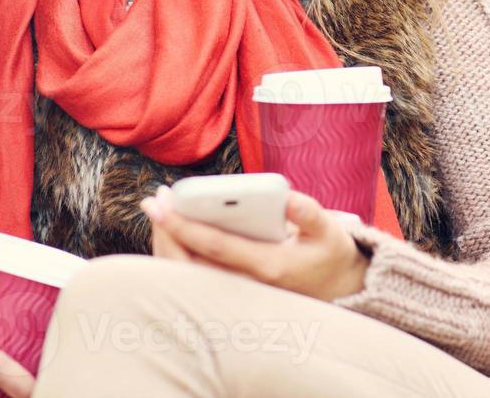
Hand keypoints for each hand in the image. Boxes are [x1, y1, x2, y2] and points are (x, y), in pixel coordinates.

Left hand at [141, 186, 368, 301]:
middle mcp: (247, 285)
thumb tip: (287, 198)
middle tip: (153, 199)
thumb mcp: (327, 230)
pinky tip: (172, 227)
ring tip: (160, 206)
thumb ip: (309, 213)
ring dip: (168, 242)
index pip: (217, 247)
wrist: (336, 288)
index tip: (163, 206)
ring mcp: (236, 291)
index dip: (186, 227)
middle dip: (167, 232)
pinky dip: (177, 252)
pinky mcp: (231, 290)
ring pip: (188, 273)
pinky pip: (194, 275)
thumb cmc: (328, 253)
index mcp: (269, 266)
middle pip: (192, 263)